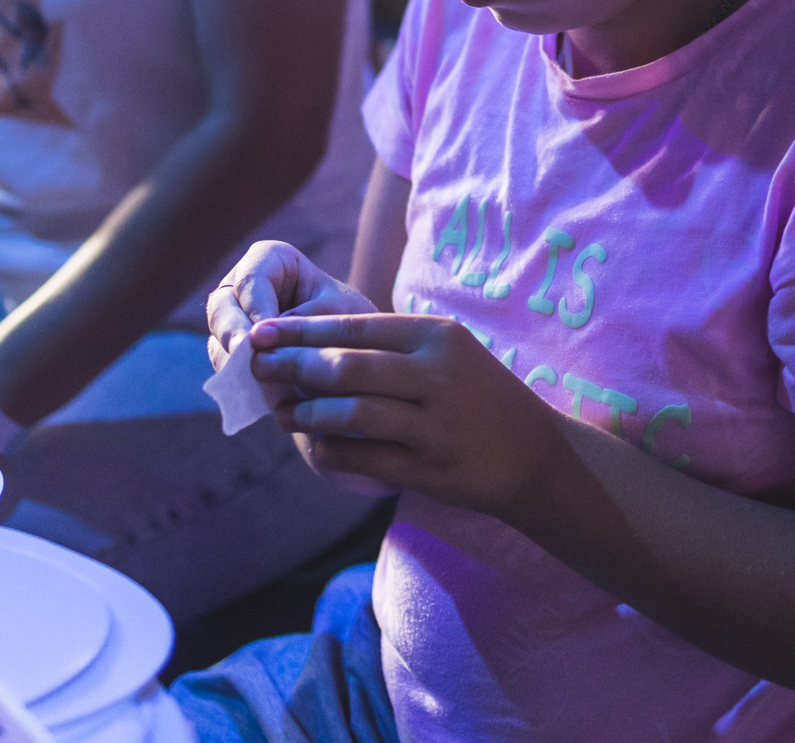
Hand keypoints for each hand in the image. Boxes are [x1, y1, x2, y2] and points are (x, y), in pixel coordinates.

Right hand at [204, 241, 374, 368]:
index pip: (252, 277)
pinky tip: (257, 393)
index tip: (263, 335)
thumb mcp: (341, 314)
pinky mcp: (233, 354)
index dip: (254, 305)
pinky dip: (239, 380)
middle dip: (234, 333)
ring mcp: (234, 321)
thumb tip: (264, 338)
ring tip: (254, 381)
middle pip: (222, 305)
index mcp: (272, 261)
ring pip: (218, 337)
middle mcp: (244, 287)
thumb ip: (308, 321)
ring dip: (233, 361)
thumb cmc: (352, 321)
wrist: (357, 355)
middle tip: (248, 360)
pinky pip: (225, 366)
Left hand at [251, 313, 572, 523]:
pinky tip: (316, 445)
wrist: (535, 457)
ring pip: (351, 413)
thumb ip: (392, 346)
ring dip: (308, 413)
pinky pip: (363, 457)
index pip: (355, 327)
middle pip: (347, 367)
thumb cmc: (479, 398)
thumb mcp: (449, 354)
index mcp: (437, 337)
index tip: (262, 333)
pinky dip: (331, 450)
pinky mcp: (429, 468)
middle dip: (293, 367)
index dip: (301, 331)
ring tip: (285, 413)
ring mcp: (433, 425)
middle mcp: (436, 376)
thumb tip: (314, 342)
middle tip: (258, 368)